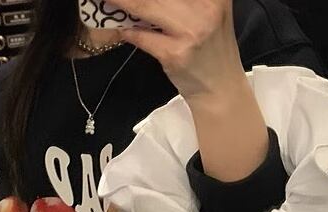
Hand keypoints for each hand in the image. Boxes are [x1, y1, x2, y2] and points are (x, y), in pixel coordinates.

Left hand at [114, 0, 242, 100]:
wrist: (219, 87)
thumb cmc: (210, 48)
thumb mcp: (206, 12)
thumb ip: (181, 1)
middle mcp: (206, 6)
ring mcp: (191, 31)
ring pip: (145, 6)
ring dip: (122, 2)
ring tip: (107, 0)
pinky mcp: (175, 53)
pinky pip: (141, 36)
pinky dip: (128, 30)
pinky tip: (122, 28)